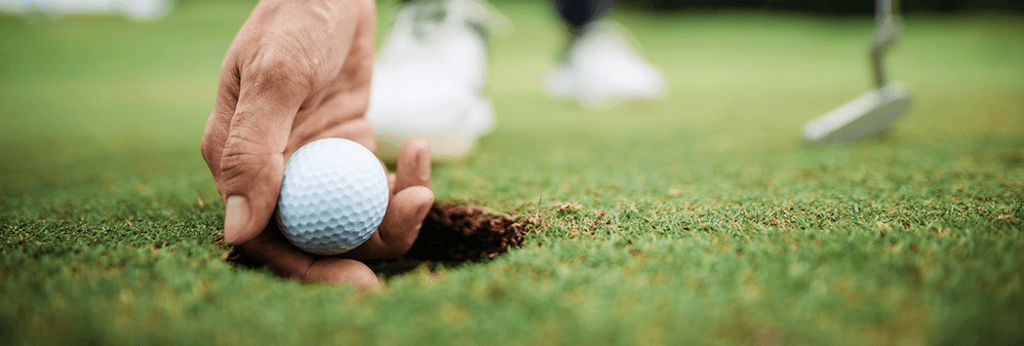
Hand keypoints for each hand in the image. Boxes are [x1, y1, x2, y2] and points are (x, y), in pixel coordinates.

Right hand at [200, 0, 433, 289]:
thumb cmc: (294, 19)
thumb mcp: (273, 76)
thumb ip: (252, 150)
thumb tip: (238, 231)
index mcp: (239, 162)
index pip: (268, 236)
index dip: (309, 267)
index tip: (357, 281)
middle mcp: (275, 171)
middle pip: (317, 235)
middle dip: (361, 252)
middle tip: (408, 242)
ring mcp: (316, 161)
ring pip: (354, 216)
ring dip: (393, 214)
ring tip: (421, 188)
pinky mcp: (350, 147)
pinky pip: (378, 185)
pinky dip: (404, 179)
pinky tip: (419, 150)